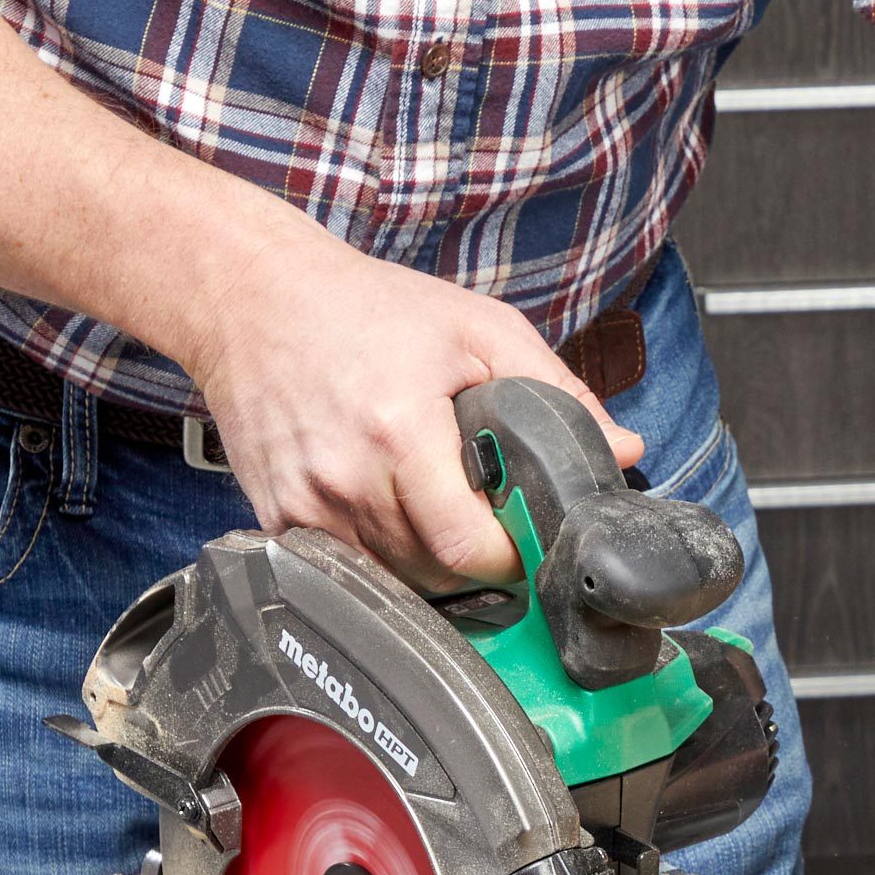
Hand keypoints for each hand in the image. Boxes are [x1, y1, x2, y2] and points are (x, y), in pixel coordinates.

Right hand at [180, 225, 641, 591]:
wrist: (249, 296)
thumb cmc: (367, 308)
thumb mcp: (477, 328)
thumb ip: (558, 389)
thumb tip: (625, 448)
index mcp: (399, 431)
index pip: (470, 548)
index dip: (509, 557)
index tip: (523, 540)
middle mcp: (346, 477)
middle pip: (436, 574)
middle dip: (474, 560)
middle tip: (486, 520)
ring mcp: (305, 503)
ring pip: (394, 579)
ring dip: (427, 560)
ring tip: (435, 508)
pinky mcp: (275, 517)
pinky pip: (347, 567)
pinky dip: (378, 554)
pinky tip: (386, 510)